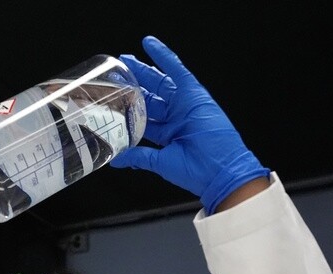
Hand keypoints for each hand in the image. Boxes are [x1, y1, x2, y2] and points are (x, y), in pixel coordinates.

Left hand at [110, 36, 269, 213]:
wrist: (218, 169)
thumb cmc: (196, 170)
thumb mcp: (160, 162)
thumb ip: (138, 157)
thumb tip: (117, 159)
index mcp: (168, 134)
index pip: (144, 117)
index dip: (128, 107)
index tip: (114, 99)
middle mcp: (176, 117)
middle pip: (150, 97)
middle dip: (133, 85)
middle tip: (117, 73)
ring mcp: (184, 105)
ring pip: (159, 82)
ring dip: (142, 70)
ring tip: (126, 60)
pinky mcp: (194, 93)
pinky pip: (177, 70)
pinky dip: (164, 56)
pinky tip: (150, 44)